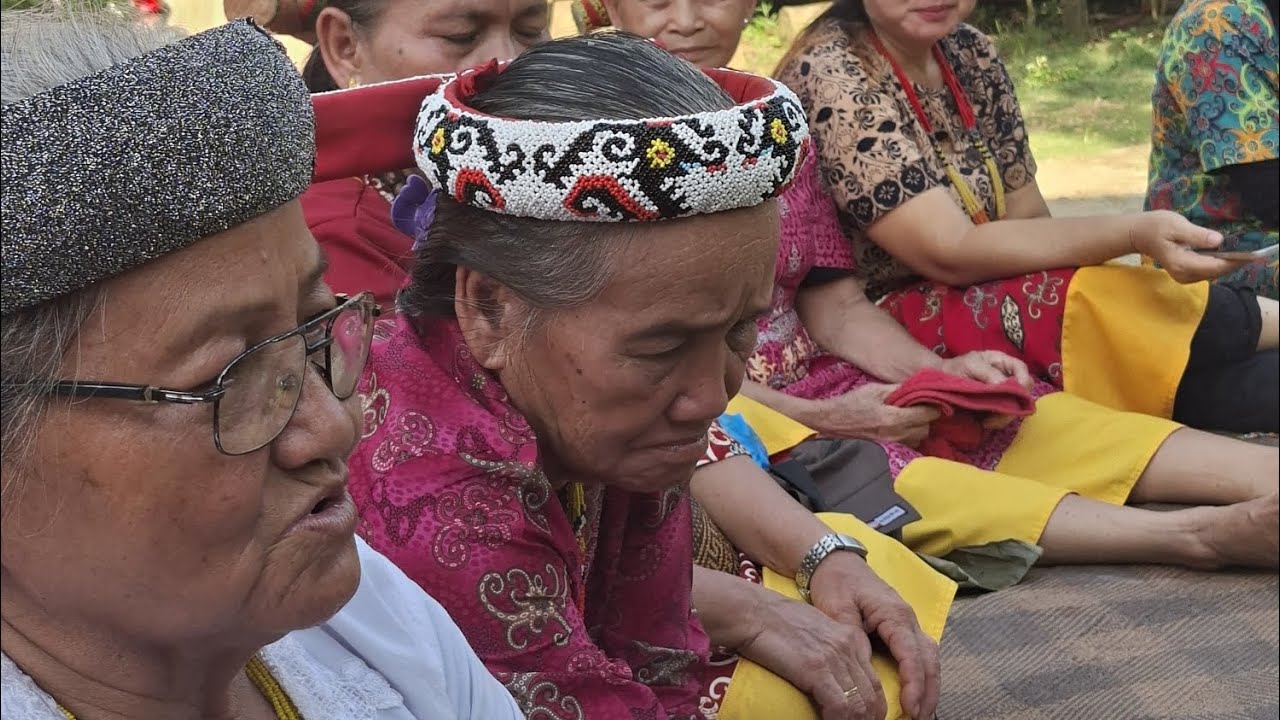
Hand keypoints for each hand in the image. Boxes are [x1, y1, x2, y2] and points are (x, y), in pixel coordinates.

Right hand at [737, 587, 887, 719]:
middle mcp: (848, 646)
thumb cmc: (773, 620)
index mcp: (849, 637)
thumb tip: (833, 674)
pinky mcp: (816, 668)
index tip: (866, 718)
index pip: (875, 681)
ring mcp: (834, 657)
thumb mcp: (814, 628)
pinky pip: (840, 706)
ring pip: (860, 705)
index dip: (874, 706)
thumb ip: (830, 648)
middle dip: (869, 719)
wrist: (751, 611)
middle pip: (873, 695)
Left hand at [809, 552, 940, 719]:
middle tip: (919, 718)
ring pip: (930, 657)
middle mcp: (907, 617)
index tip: (909, 707)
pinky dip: (923, 674)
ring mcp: (908, 620)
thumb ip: (852, 636)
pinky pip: (921, 652)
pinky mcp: (902, 625)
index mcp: (894, 613)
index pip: (911, 653)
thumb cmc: (835, 582)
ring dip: (929, 685)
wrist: (835, 561)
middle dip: (927, 691)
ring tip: (921, 712)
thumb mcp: (837, 608)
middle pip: (929, 658)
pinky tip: (918, 692)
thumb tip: (864, 666)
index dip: (913, 683)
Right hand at [812, 384, 939, 446]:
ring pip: (919, 438)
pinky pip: (909, 444)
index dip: (932, 405)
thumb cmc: (852, 403)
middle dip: (926, 417)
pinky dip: (909, 436)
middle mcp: (897, 435)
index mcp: (895, 418)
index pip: (929, 414)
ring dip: (918, 427)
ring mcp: (893, 445)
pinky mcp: (888, 450)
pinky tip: (900, 427)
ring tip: (908, 417)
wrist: (832, 421)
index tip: (928, 399)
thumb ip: (899, 389)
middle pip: (927, 428)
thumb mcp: (875, 389)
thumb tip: (921, 385)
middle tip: (917, 406)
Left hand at [937, 350, 1034, 427]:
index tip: (1017, 394)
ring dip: (1004, 416)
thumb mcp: (971, 365)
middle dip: (1014, 405)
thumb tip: (1003, 384)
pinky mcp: (994, 406)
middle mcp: (1006, 378)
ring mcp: (1001, 393)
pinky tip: (985, 423)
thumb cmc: (956, 367)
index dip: (1023, 381)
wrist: (941, 381)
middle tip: (1001, 414)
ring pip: (1015, 407)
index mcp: (1002, 363)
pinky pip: (1002, 416)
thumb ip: (988, 373)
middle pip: (1022, 392)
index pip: (1022, 369)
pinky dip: (996, 421)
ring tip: (988, 422)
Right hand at [1130, 211, 1247, 282]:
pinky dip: (1219, 265)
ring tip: (1243, 255)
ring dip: (1228, 265)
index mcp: (1182, 263)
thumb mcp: (1176, 225)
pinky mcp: (1185, 274)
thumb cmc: (1155, 226)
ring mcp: (1184, 276)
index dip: (1235, 261)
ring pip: (1213, 274)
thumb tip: (1218, 241)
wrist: (1138, 234)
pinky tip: (1227, 256)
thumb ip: (1197, 235)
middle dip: (1234, 264)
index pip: (1215, 266)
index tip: (1252, 255)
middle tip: (1252, 253)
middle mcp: (1184, 274)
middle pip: (1216, 272)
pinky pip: (1207, 272)